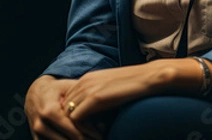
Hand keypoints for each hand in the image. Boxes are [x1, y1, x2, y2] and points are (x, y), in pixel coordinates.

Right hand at [25, 75, 95, 139]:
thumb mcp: (69, 88)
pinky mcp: (35, 139)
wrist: (34, 93)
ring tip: (90, 138)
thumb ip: (81, 98)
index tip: (100, 133)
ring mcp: (37, 134)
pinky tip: (78, 138)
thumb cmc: (56, 89)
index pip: (72, 128)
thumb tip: (97, 109)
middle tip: (99, 138)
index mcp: (50, 111)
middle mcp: (41, 125)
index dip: (88, 133)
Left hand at [63, 58, 209, 122]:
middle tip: (87, 133)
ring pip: (67, 115)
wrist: (149, 78)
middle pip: (63, 108)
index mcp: (86, 78)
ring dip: (76, 128)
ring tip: (93, 134)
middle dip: (71, 123)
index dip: (72, 116)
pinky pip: (76, 120)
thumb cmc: (133, 86)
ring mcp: (87, 89)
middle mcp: (83, 81)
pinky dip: (81, 130)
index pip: (66, 101)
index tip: (86, 127)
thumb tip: (89, 116)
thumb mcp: (109, 88)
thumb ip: (95, 97)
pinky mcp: (94, 98)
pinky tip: (96, 133)